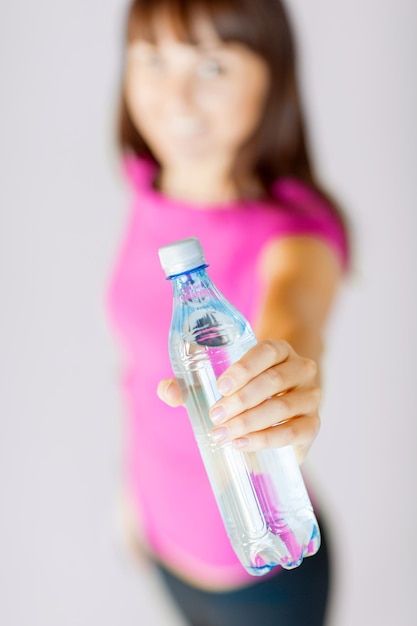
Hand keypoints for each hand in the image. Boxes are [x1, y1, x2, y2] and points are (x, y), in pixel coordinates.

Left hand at [157, 340, 320, 463]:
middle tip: (215, 415)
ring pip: (283, 406)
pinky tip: (244, 444)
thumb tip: (167, 390)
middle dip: (241, 400)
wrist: (282, 405)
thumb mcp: (222, 381)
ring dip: (250, 421)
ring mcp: (310, 397)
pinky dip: (267, 439)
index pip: (266, 351)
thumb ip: (191, 385)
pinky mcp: (312, 425)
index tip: (220, 386)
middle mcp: (300, 369)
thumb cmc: (246, 388)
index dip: (244, 368)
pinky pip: (294, 432)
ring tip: (223, 434)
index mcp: (278, 351)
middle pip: (273, 381)